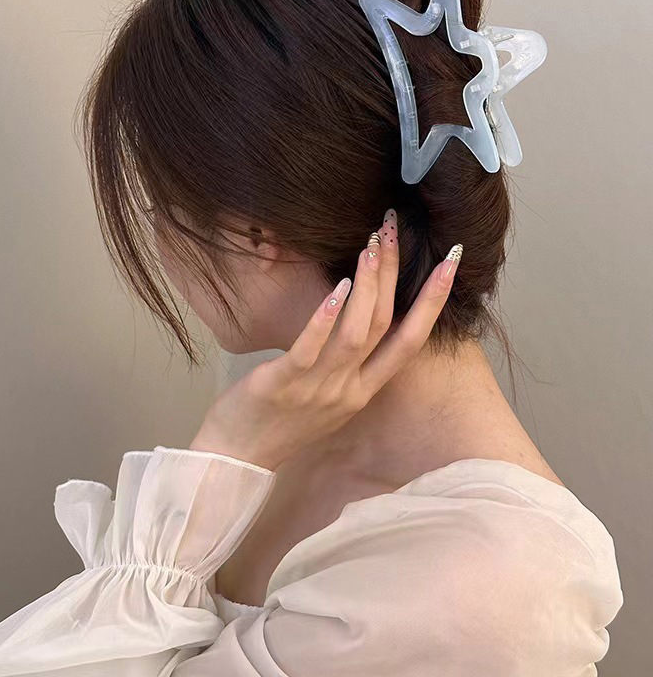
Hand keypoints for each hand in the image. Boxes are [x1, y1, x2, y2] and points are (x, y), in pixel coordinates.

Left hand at [189, 211, 461, 471]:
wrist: (237, 458)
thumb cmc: (280, 421)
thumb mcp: (327, 397)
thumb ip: (348, 364)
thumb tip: (357, 318)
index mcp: (363, 391)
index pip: (410, 341)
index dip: (433, 301)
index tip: (450, 261)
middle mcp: (349, 390)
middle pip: (384, 325)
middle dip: (395, 275)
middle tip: (394, 229)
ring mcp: (318, 389)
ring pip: (356, 335)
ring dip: (367, 287)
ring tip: (371, 246)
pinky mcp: (284, 385)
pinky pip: (310, 349)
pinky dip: (327, 318)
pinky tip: (337, 287)